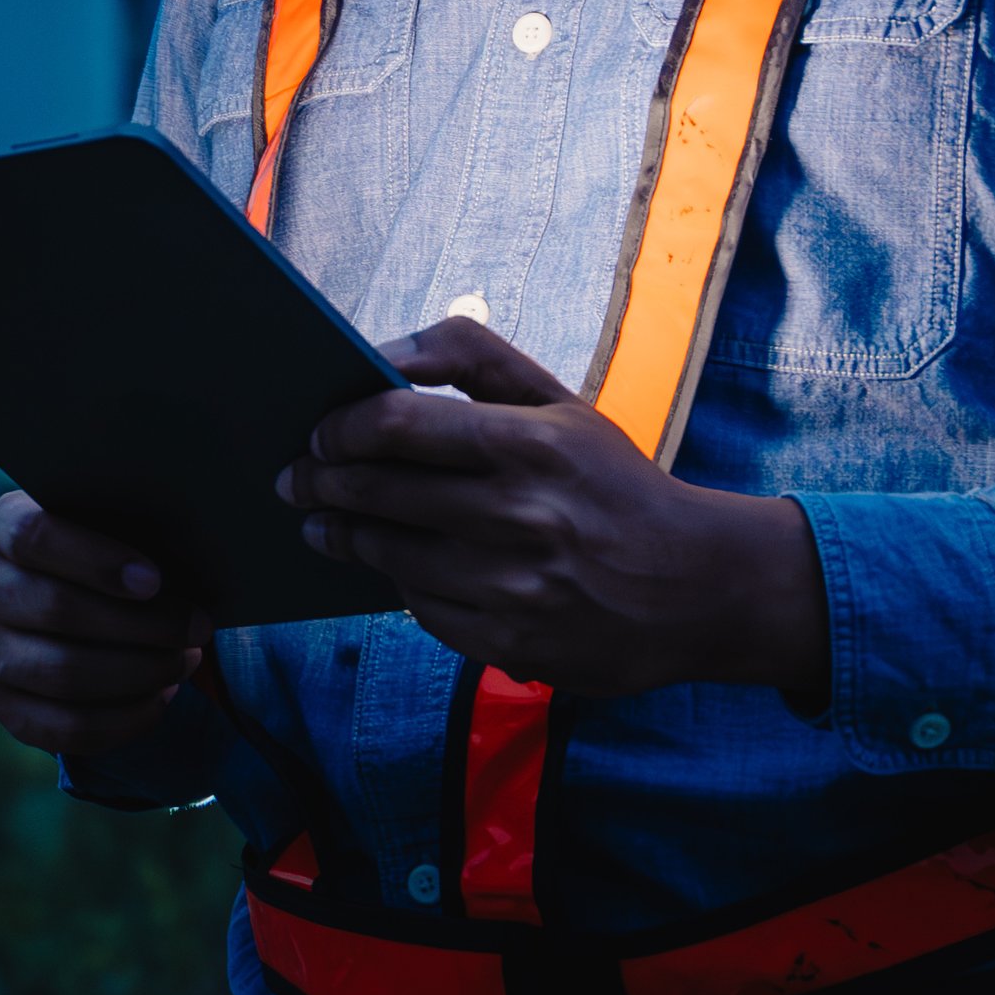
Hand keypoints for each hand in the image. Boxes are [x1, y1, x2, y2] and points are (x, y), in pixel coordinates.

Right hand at [0, 490, 212, 754]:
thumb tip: (182, 571)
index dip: (97, 560)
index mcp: (4, 526)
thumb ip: (133, 532)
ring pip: (64, 674)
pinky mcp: (6, 706)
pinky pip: (67, 726)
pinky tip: (161, 697)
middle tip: (197, 627)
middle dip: (142, 624)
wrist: (75, 600)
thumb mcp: (112, 526)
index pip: (36, 536)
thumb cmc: (109, 553)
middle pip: (59, 610)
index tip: (154, 580)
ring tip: (184, 660)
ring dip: (140, 672)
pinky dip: (125, 718)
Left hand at [278, 317, 830, 702]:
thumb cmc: (615, 481)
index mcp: (531, 445)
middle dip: (322, 485)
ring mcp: (515, 588)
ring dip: (346, 539)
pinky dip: (400, 587)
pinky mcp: (513, 644)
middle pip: (381, 494)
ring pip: (392, 558)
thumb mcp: (560, 402)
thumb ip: (471, 358)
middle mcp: (521, 517)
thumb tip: (382, 350)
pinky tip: (392, 569)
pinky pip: (425, 612)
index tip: (318, 433)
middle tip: (294, 481)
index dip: (340, 428)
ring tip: (323, 527)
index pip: (397, 425)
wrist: (700, 586)